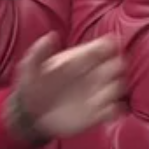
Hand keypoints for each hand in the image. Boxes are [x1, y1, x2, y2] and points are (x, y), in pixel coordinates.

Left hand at [11, 32, 125, 140]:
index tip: (105, 47)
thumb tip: (51, 35)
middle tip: (100, 73)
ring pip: (119, 86)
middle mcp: (92, 74)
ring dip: (113, 88)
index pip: (102, 47)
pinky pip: (115, 109)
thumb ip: (39, 52)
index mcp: (79, 59)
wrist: (30, 113)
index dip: (106, 45)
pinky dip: (113, 109)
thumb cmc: (31, 86)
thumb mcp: (30, 67)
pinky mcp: (97, 113)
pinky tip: (100, 110)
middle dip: (115, 66)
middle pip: (117, 64)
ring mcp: (96, 93)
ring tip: (96, 93)